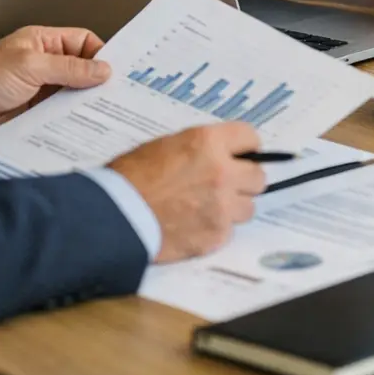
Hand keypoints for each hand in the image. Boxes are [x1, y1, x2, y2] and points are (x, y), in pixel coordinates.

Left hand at [0, 26, 109, 145]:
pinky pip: (62, 117)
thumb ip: (68, 68)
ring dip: (88, 104)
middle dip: (100, 82)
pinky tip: (87, 128)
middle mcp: (45, 67)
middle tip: (123, 94)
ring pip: (75, 96)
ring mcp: (41, 93)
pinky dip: (74, 122)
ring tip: (111, 114)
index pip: (83, 42)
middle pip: (83, 71)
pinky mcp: (36, 117)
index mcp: (43, 43)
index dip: (101, 53)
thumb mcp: (29, 66)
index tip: (119, 70)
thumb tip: (103, 70)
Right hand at [110, 122, 267, 261]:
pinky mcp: (216, 235)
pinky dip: (215, 229)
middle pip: (258, 177)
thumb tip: (223, 154)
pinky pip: (228, 231)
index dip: (245, 148)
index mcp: (209, 143)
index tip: (240, 155)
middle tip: (223, 184)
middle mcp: (223, 173)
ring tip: (203, 208)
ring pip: (247, 207)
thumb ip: (202, 148)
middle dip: (243, 180)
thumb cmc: (132, 176)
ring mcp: (222, 207)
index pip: (251, 138)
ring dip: (231, 207)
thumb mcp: (168, 145)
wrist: (115, 215)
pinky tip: (192, 225)